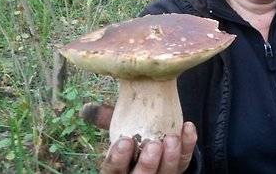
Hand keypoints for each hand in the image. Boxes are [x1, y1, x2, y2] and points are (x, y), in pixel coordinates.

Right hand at [81, 103, 196, 172]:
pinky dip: (188, 145)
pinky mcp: (179, 169)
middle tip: (153, 145)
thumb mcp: (120, 129)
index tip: (124, 141)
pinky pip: (185, 161)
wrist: (157, 139)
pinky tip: (187, 128)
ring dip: (170, 158)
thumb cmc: (133, 135)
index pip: (113, 171)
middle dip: (147, 164)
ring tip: (171, 138)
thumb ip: (107, 119)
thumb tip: (88, 108)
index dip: (118, 159)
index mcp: (118, 170)